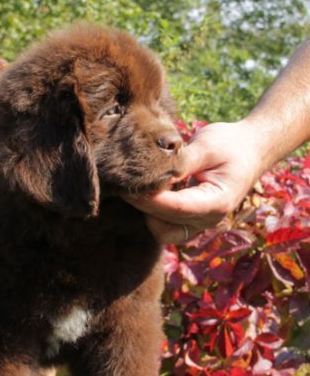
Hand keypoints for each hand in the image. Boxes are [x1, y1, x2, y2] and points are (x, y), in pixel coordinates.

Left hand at [123, 121, 263, 243]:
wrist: (252, 149)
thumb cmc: (231, 144)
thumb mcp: (207, 146)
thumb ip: (181, 163)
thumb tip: (154, 175)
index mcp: (217, 202)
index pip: (174, 208)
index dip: (148, 198)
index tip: (127, 185)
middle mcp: (209, 219)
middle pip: (164, 222)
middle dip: (142, 204)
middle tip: (124, 181)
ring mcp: (201, 223)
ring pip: (163, 231)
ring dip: (148, 212)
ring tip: (139, 185)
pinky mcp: (193, 220)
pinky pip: (167, 226)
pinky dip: (154, 212)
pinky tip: (151, 189)